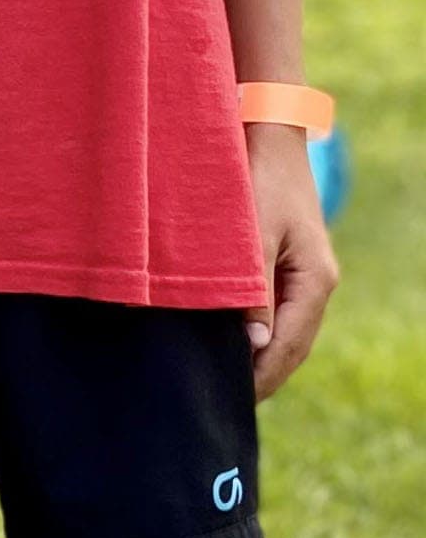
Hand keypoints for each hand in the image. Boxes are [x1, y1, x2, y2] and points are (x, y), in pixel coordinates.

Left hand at [245, 122, 338, 397]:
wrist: (267, 135)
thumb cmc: (257, 179)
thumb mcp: (253, 231)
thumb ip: (253, 288)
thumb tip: (254, 344)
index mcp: (315, 282)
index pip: (288, 346)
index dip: (260, 377)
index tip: (229, 402)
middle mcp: (316, 285)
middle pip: (290, 347)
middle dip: (260, 376)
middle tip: (220, 403)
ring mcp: (303, 276)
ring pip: (282, 332)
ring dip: (257, 357)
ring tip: (222, 382)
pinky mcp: (287, 265)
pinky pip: (274, 312)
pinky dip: (254, 333)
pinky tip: (228, 343)